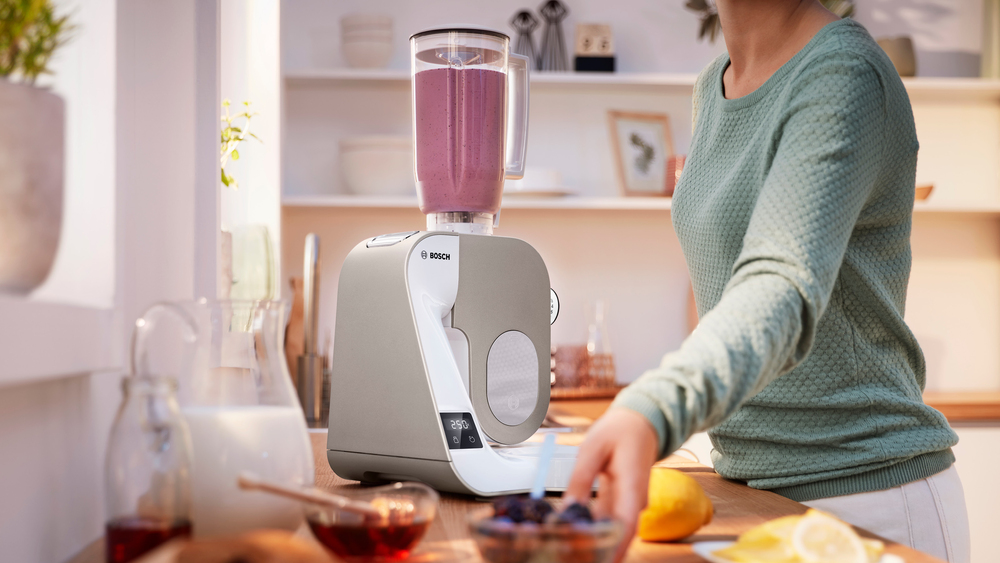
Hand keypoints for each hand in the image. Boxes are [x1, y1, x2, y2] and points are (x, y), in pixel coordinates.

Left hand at [564, 408, 659, 562]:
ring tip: (569, 546)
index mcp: (632, 486)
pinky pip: (608, 519)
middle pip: (619, 534)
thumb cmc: (619, 430)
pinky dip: (592, 527)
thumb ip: (581, 478)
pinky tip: (573, 529)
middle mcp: (635, 500)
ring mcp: (630, 503)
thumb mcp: (593, 448)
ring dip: (594, 540)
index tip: (599, 560)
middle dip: (599, 549)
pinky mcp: (622, 501)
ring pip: (612, 529)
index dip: (613, 547)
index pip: (626, 525)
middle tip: (571, 555)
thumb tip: (569, 507)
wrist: (640, 422)